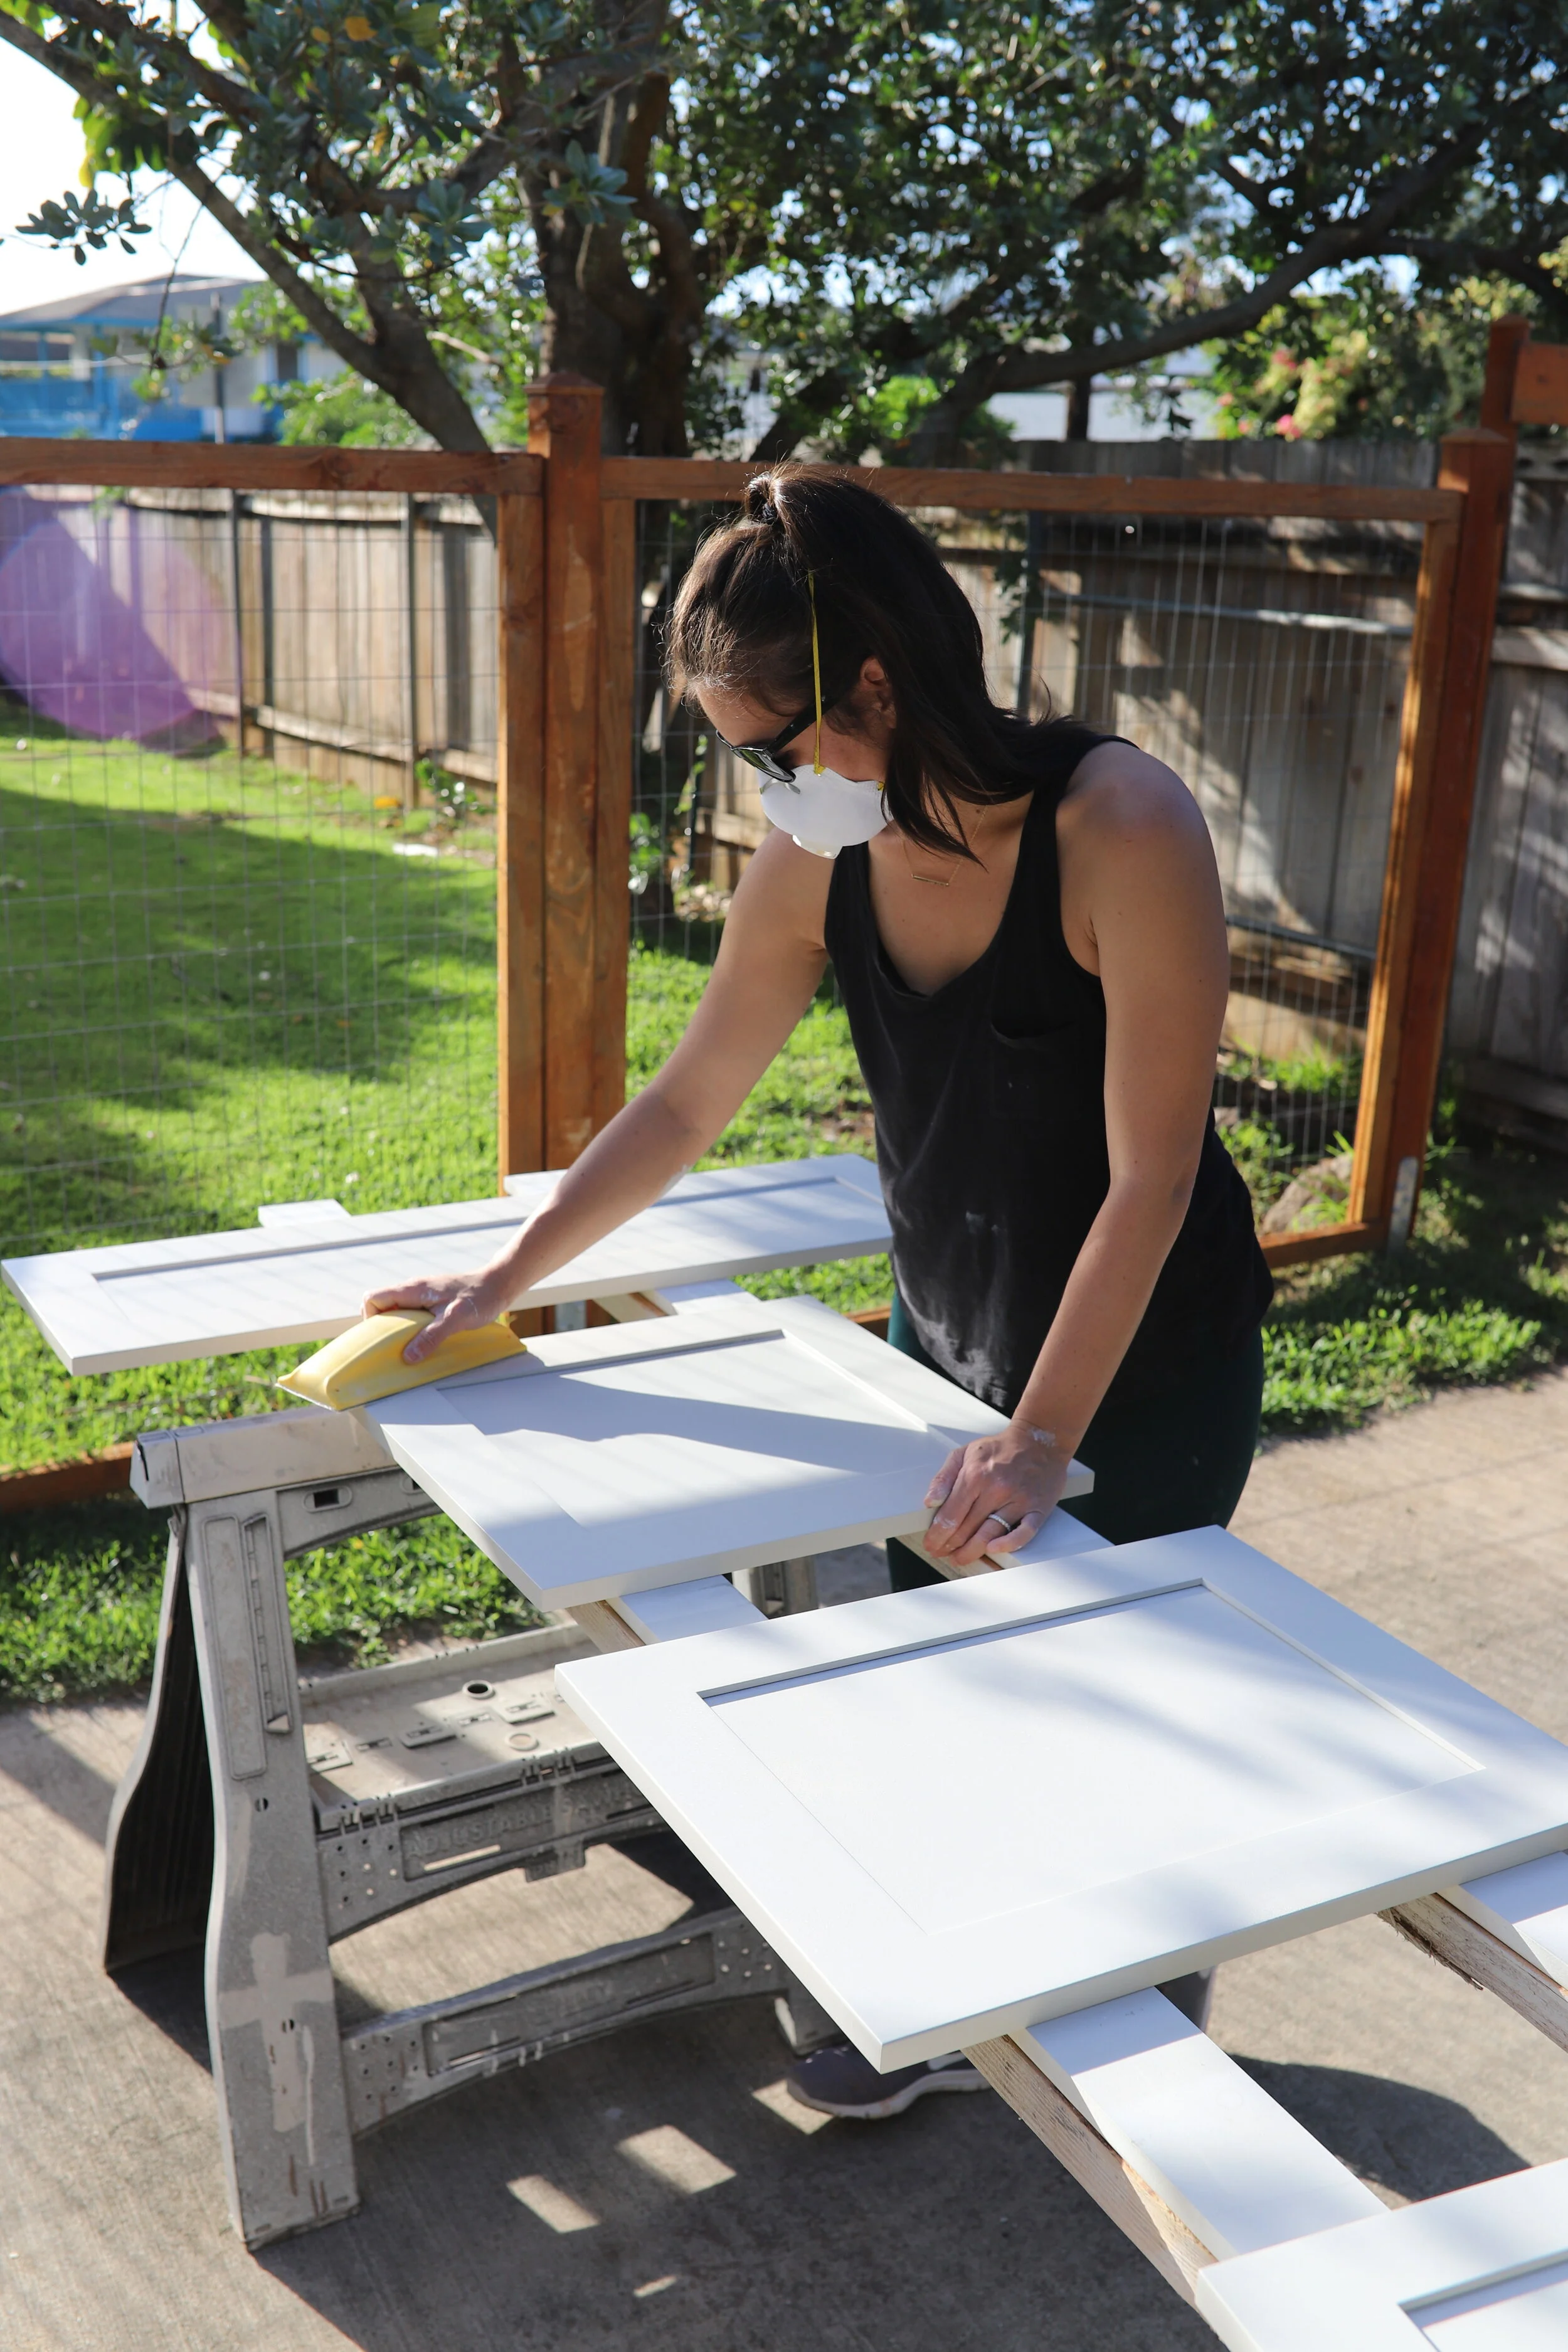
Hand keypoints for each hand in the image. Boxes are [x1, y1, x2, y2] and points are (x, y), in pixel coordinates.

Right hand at [361, 1267, 508, 1363]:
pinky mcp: (433, 1301)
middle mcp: (414, 1290)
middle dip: (383, 1328)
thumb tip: (408, 1357)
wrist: (499, 1284)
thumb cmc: (480, 1297)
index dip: (371, 1318)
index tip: (382, 1338)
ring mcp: (423, 1295)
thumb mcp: (456, 1319)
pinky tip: (425, 1341)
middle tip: (395, 1347)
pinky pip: (412, 1314)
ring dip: (398, 1330)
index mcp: (413, 1289)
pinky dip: (412, 1328)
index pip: (373, 1298)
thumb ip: (432, 1336)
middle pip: (382, 1307)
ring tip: (410, 1347)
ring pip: (397, 1311)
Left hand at [920, 1420, 1075, 1571]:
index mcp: (976, 1475)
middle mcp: (996, 1490)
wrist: (1040, 1441)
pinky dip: (1008, 1544)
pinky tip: (993, 1550)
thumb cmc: (1000, 1449)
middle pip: (967, 1529)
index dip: (937, 1534)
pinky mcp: (1037, 1509)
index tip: (931, 1543)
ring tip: (959, 1558)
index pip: (951, 1514)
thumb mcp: (964, 1453)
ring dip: (971, 1552)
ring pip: (990, 1535)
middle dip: (949, 1545)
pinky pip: (1023, 1533)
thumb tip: (929, 1502)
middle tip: (941, 1552)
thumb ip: (944, 1477)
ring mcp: (1018, 1501)